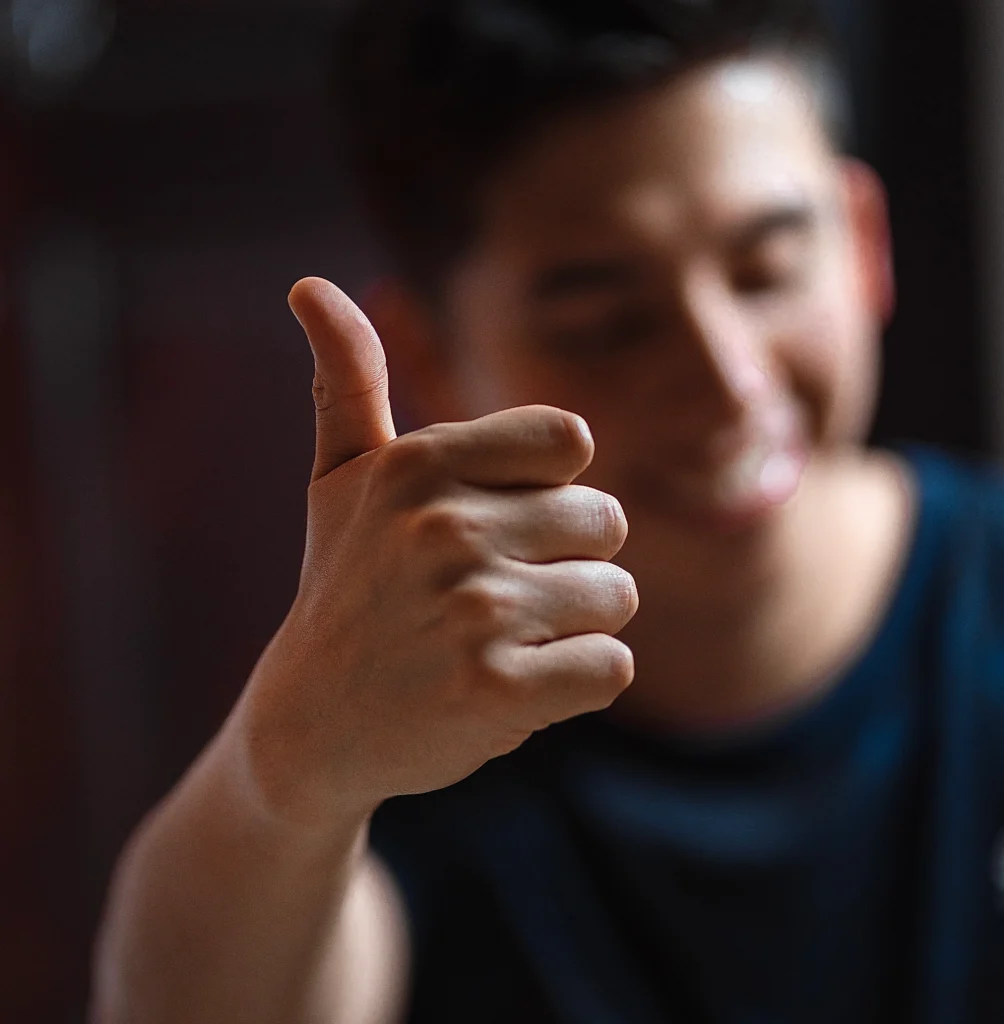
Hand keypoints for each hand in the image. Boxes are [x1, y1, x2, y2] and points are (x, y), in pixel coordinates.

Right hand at [241, 278, 637, 823]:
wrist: (312, 725)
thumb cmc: (346, 588)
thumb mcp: (338, 480)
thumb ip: (347, 380)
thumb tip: (308, 283)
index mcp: (421, 463)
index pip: (572, 443)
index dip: (550, 492)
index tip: (497, 526)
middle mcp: (445, 526)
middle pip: (607, 522)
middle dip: (567, 564)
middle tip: (493, 600)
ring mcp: (472, 611)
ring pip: (616, 596)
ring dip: (573, 627)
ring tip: (498, 644)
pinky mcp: (497, 692)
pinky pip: (611, 667)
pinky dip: (580, 684)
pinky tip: (516, 688)